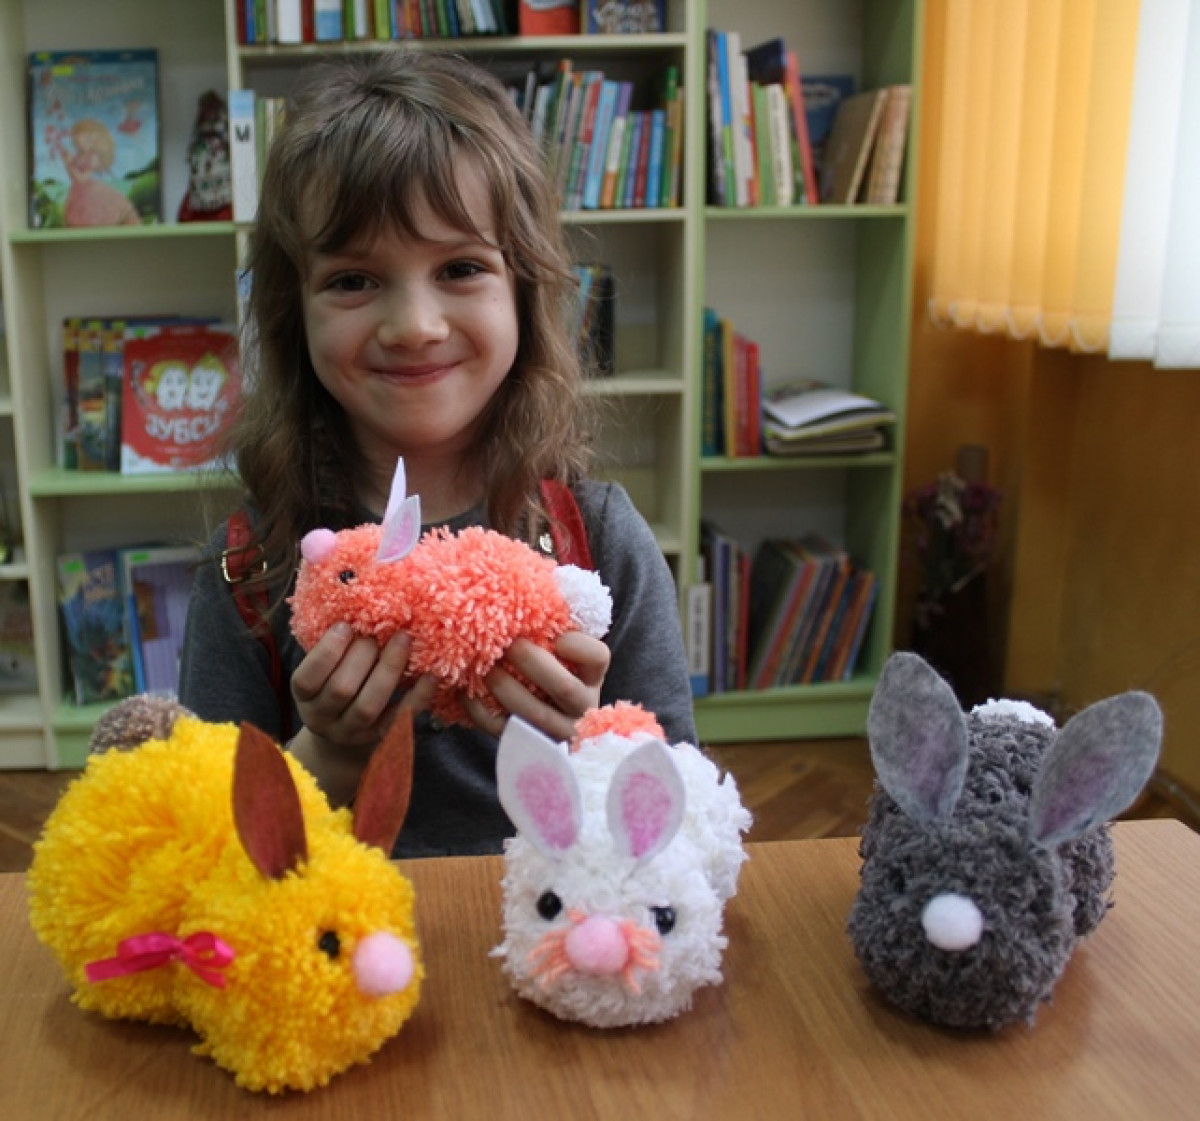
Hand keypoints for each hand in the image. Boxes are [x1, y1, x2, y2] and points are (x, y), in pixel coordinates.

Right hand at [291, 624, 434, 748]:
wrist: (343, 737)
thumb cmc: (334, 686)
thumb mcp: (324, 671)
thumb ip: (333, 648)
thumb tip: (358, 606)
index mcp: (304, 697)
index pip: (306, 679)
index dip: (327, 651)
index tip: (345, 626)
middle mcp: (323, 719)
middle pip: (341, 689)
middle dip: (362, 655)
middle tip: (378, 631)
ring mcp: (352, 732)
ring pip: (368, 705)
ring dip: (388, 669)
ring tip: (403, 639)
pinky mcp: (382, 738)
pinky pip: (401, 718)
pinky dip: (417, 695)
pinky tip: (430, 674)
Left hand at [461, 631, 610, 742]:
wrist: (542, 714)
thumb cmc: (546, 665)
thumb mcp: (558, 647)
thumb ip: (551, 620)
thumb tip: (533, 575)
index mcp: (591, 675)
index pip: (598, 657)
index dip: (577, 645)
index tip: (555, 635)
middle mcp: (581, 706)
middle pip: (563, 687)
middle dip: (531, 663)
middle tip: (508, 645)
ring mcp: (556, 730)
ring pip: (533, 714)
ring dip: (504, 687)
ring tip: (484, 667)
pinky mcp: (528, 745)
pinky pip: (504, 731)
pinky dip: (481, 711)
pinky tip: (465, 692)